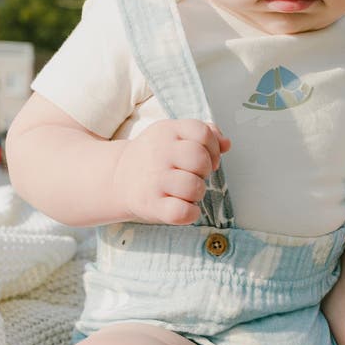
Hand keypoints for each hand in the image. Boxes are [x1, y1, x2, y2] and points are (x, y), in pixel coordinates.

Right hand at [113, 118, 230, 224]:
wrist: (118, 177)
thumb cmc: (155, 157)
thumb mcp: (174, 135)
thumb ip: (205, 134)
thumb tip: (226, 144)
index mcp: (167, 131)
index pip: (203, 133)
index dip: (213, 147)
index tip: (208, 157)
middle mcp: (159, 152)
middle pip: (200, 160)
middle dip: (206, 170)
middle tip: (195, 175)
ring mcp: (154, 179)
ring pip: (194, 187)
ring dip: (198, 193)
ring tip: (186, 191)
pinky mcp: (150, 204)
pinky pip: (183, 212)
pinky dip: (190, 213)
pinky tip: (184, 207)